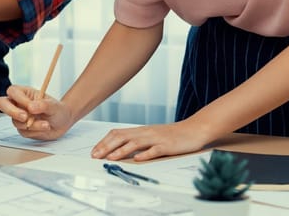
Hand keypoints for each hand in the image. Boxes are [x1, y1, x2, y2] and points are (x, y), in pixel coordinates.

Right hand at [0, 85, 76, 139]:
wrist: (63, 122)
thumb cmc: (58, 110)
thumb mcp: (54, 105)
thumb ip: (43, 105)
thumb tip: (31, 107)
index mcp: (25, 93)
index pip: (12, 91)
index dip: (18, 99)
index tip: (30, 107)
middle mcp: (19, 104)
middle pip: (2, 103)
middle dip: (12, 111)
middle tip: (25, 117)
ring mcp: (19, 117)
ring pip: (16, 121)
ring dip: (32, 125)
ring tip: (46, 124)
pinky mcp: (23, 129)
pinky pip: (23, 132)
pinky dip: (35, 131)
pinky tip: (44, 128)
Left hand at [91, 121, 209, 161]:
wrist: (193, 130)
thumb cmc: (171, 135)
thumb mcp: (150, 136)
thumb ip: (136, 141)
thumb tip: (118, 149)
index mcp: (140, 130)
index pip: (117, 133)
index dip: (104, 142)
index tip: (94, 151)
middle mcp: (146, 132)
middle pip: (122, 137)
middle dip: (107, 147)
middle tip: (96, 156)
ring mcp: (156, 139)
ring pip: (135, 143)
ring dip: (121, 150)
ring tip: (111, 157)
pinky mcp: (167, 146)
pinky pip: (155, 150)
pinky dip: (145, 154)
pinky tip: (137, 159)